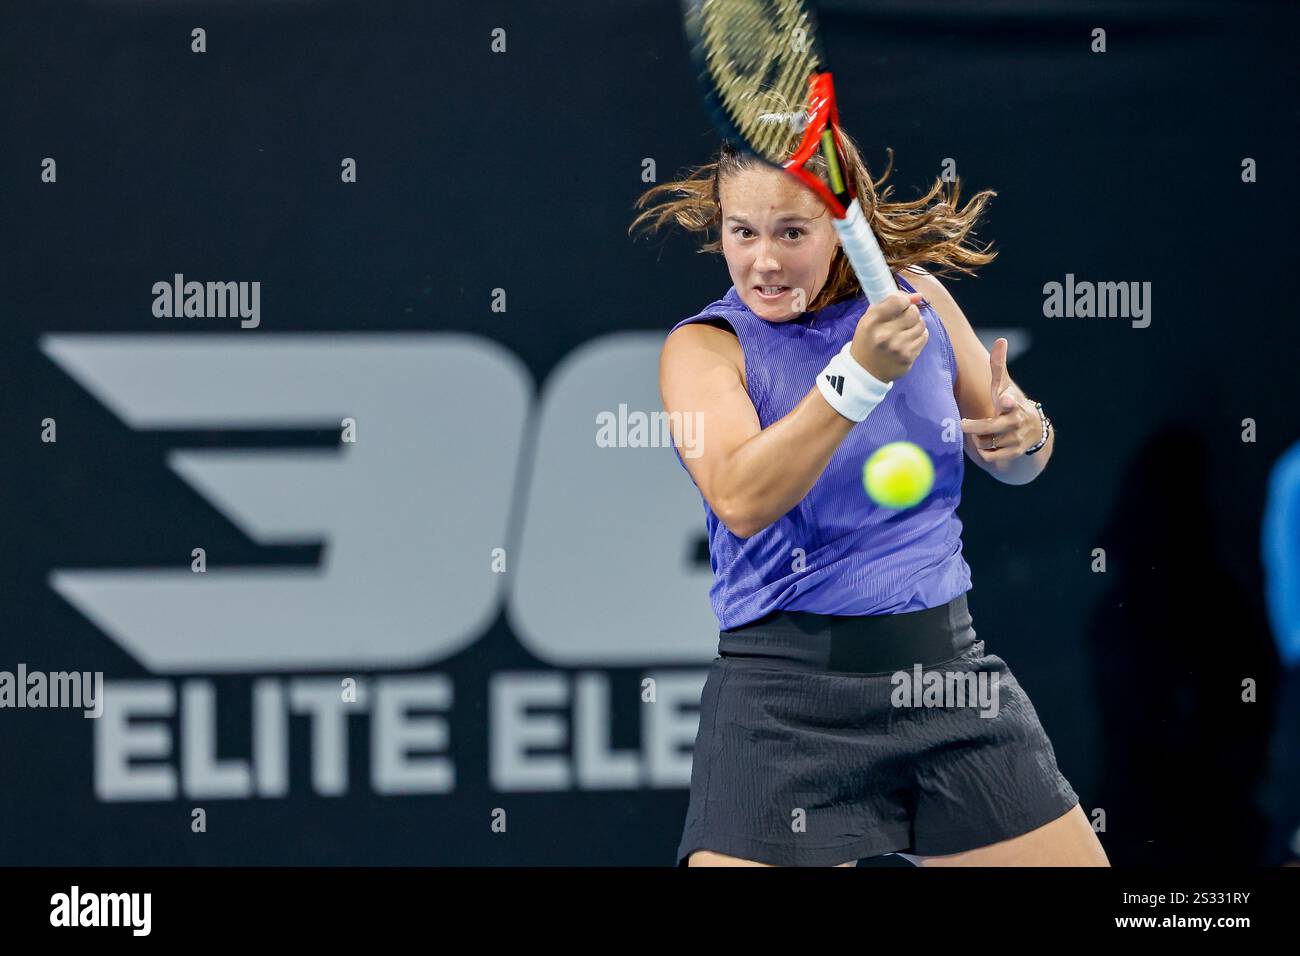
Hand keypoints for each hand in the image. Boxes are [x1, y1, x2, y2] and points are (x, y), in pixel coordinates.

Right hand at [849, 290, 927, 382]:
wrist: (865, 371)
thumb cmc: (867, 341)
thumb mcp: (869, 320)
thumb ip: (889, 303)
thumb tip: (918, 296)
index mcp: (872, 322)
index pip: (897, 301)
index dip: (904, 300)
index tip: (902, 305)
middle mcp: (885, 335)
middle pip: (913, 312)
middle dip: (911, 312)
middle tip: (903, 319)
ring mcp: (898, 347)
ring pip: (921, 324)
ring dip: (916, 324)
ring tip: (906, 329)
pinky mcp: (908, 357)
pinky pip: (924, 337)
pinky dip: (919, 335)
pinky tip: (909, 339)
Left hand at [959, 337, 1038, 461]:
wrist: (1033, 430)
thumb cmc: (1009, 404)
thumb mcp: (1004, 386)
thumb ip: (999, 365)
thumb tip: (1001, 340)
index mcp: (1012, 402)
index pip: (1010, 401)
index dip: (1007, 401)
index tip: (1004, 400)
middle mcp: (1016, 421)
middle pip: (989, 427)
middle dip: (974, 426)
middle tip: (962, 424)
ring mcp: (1016, 438)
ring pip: (984, 442)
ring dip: (977, 439)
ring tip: (979, 433)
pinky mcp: (1014, 453)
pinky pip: (989, 457)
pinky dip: (983, 453)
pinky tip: (986, 446)